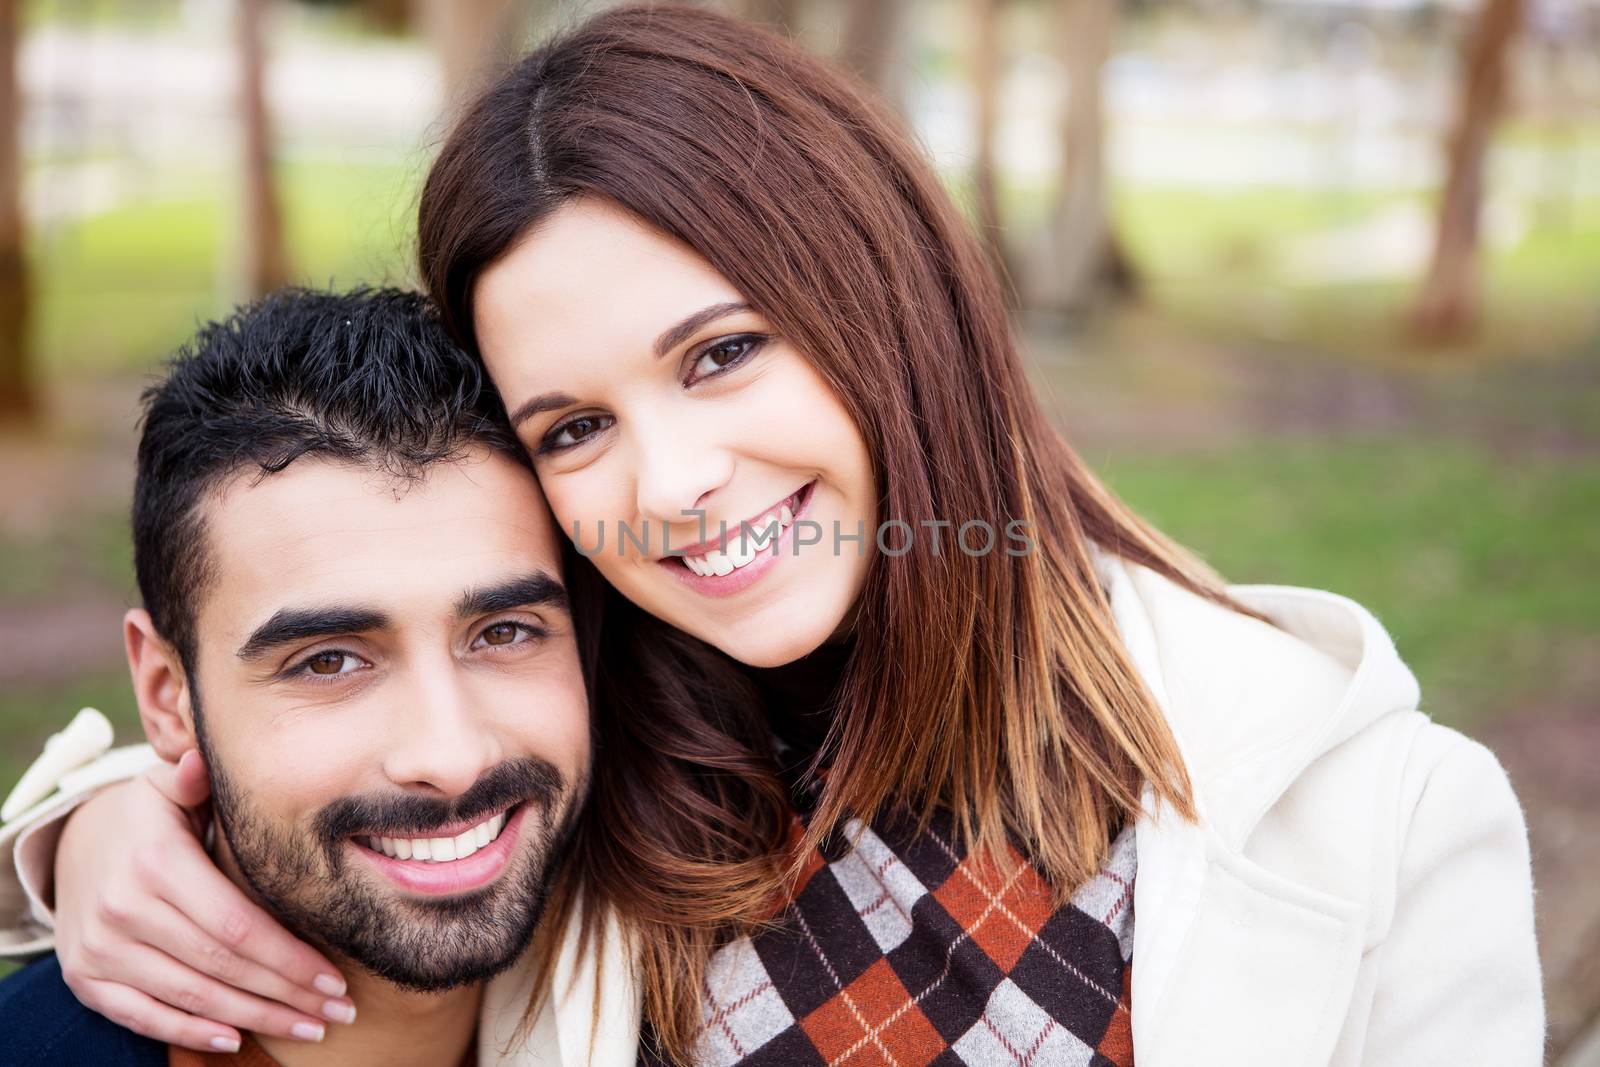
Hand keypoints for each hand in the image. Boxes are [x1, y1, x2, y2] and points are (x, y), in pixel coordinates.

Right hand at [52, 750, 354, 1052]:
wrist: (75, 845)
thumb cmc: (150, 816)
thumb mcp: (170, 788)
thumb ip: (196, 778)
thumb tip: (203, 758)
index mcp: (156, 864)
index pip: (236, 926)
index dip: (289, 958)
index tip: (335, 978)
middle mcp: (123, 911)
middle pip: (222, 966)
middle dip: (287, 994)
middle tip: (338, 1010)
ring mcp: (101, 950)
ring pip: (191, 997)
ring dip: (256, 1018)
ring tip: (310, 1026)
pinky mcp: (86, 978)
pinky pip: (144, 1016)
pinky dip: (192, 1031)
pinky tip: (238, 1038)